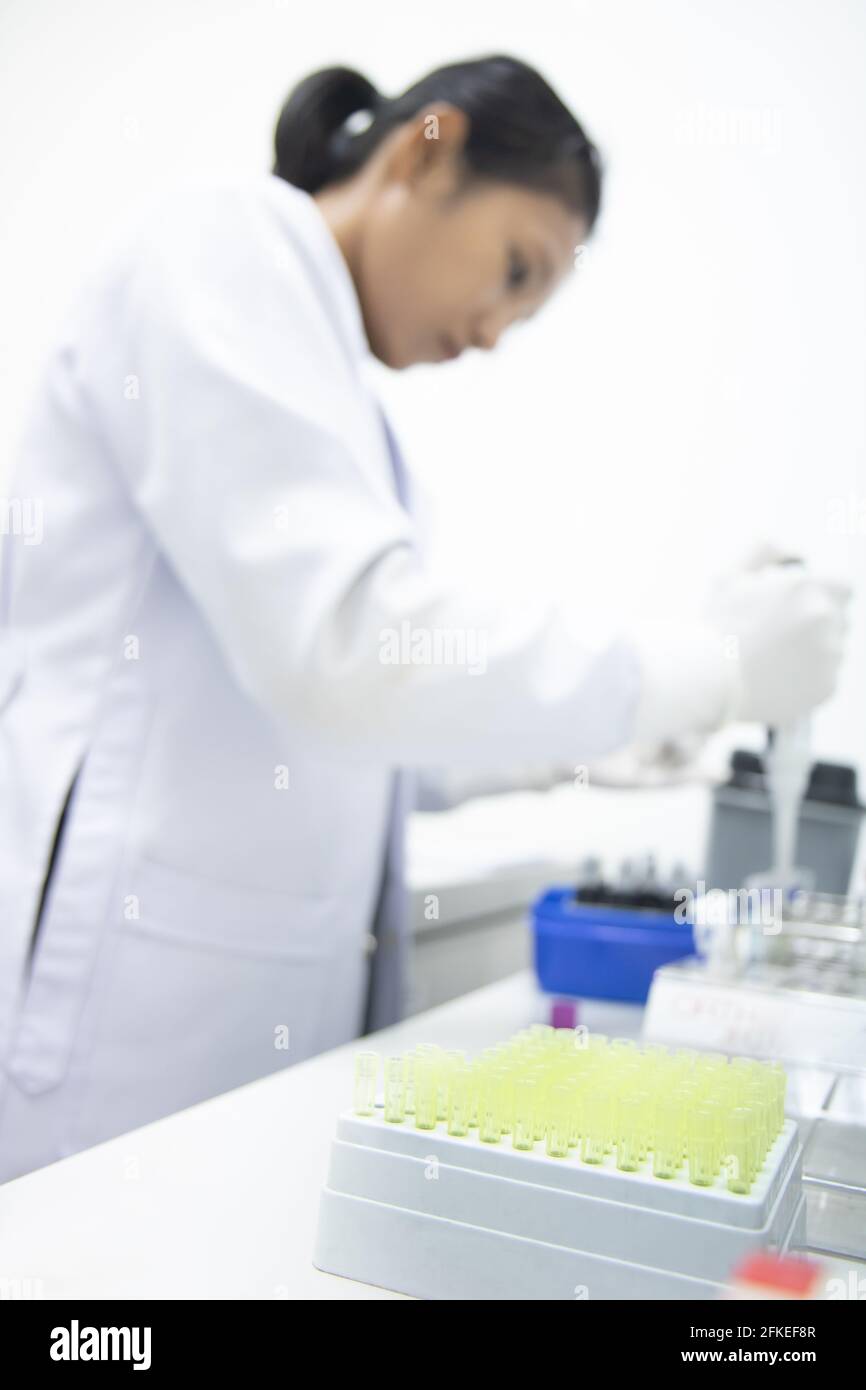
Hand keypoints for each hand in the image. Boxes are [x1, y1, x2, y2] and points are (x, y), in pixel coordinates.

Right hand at [705, 564, 850, 725]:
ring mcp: (828, 657)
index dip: (821, 594)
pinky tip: (776, 678)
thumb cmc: (713, 628)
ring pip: (831, 649)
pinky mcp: (825, 687)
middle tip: (778, 635)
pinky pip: (824, 678)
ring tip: (772, 660)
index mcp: (806, 588)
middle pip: (837, 619)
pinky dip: (806, 679)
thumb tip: (794, 552)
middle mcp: (824, 620)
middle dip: (814, 623)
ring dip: (811, 651)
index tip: (799, 606)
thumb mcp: (730, 574)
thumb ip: (765, 549)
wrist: (705, 682)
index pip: (841, 586)